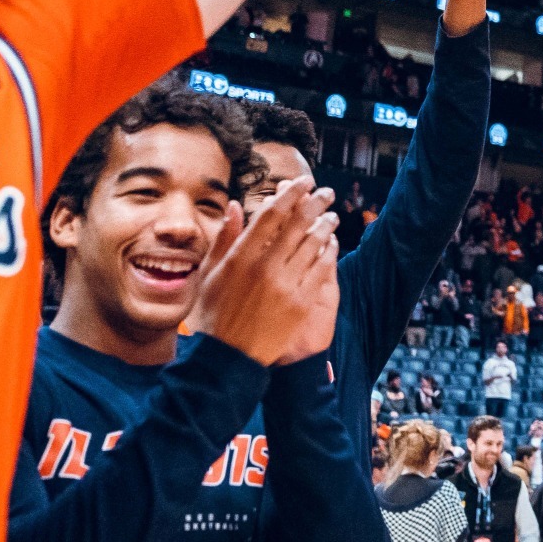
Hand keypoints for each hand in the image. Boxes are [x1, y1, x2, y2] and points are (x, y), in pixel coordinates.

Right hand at [195, 180, 341, 365]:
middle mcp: (265, 268)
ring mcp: (286, 286)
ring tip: (331, 216)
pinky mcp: (301, 303)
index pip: (271, 215)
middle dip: (315, 203)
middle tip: (326, 192)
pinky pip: (321, 270)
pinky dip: (328, 253)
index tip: (302, 182)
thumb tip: (233, 206)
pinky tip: (331, 244)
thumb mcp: (210, 275)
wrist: (228, 359)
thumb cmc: (214, 315)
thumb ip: (224, 238)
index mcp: (240, 258)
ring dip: (326, 225)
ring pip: (313, 245)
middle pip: (298, 225)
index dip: (290, 194)